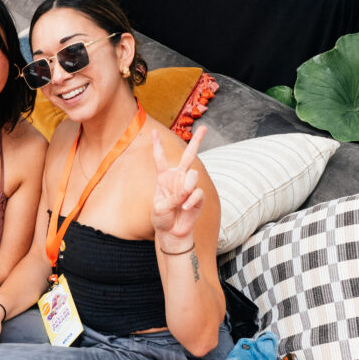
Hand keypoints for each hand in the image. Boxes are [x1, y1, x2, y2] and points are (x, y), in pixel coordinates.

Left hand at [151, 126, 205, 250]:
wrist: (171, 232)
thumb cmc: (161, 218)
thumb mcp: (160, 207)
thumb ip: (172, 197)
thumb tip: (188, 190)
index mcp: (164, 177)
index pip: (160, 158)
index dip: (157, 145)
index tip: (154, 132)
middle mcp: (178, 178)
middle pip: (188, 155)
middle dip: (197, 141)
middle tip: (205, 127)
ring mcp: (189, 186)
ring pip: (192, 176)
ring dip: (186, 187)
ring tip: (181, 200)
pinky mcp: (198, 196)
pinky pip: (197, 193)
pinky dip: (190, 200)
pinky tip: (185, 207)